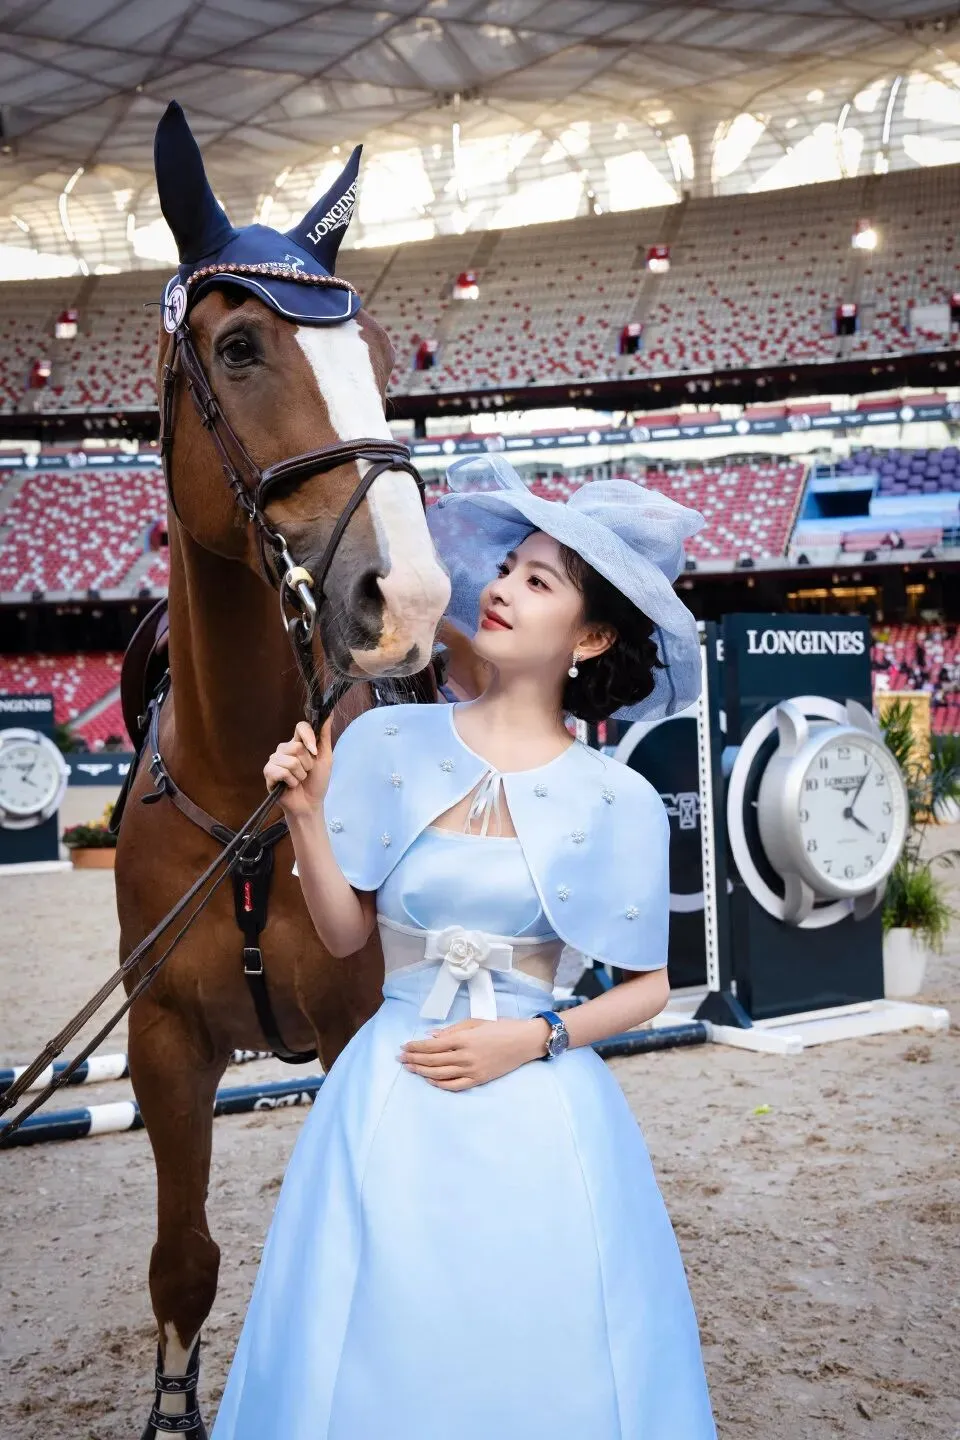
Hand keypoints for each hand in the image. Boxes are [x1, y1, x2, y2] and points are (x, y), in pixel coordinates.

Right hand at [263, 717, 333, 818]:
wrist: (311, 804)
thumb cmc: (317, 782)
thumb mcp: (325, 757)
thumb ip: (324, 736)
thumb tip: (329, 713)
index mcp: (297, 743)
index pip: (301, 727)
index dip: (308, 737)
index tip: (314, 752)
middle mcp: (284, 749)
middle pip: (296, 747)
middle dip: (307, 764)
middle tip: (306, 772)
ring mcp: (274, 761)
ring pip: (290, 761)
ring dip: (300, 775)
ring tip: (299, 780)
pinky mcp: (269, 773)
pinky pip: (282, 772)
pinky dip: (291, 781)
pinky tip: (290, 785)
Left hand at [399, 1016, 547, 1090]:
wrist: (524, 1041)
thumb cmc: (501, 1027)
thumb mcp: (475, 1022)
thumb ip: (452, 1030)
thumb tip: (431, 1037)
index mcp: (463, 1039)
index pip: (432, 1046)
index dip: (415, 1047)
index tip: (404, 1047)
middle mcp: (465, 1056)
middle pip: (432, 1061)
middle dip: (414, 1060)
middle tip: (400, 1059)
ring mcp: (472, 1070)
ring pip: (440, 1074)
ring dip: (422, 1072)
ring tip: (410, 1069)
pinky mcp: (479, 1080)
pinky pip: (455, 1086)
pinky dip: (440, 1085)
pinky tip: (430, 1081)